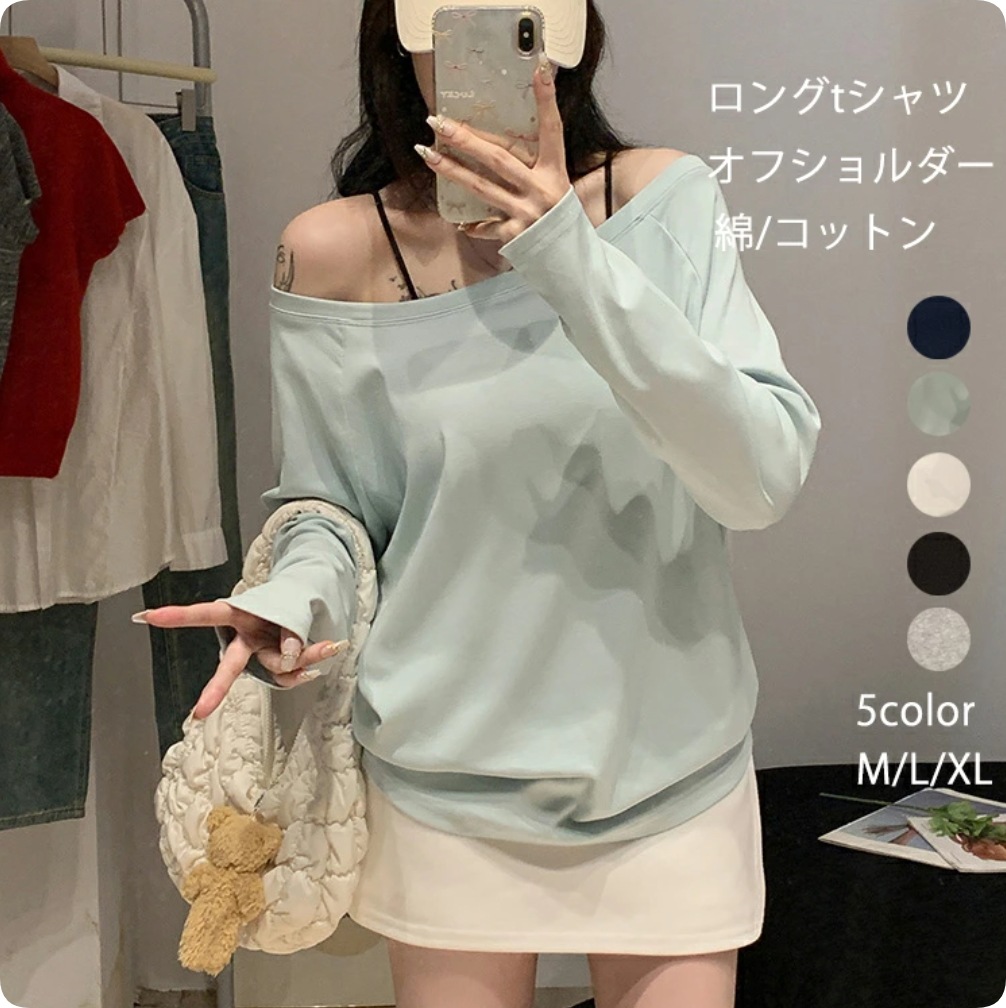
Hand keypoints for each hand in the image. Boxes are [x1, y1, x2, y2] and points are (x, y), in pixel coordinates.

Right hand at [137, 601, 346, 719]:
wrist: (303, 606)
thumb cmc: (284, 606)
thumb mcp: (287, 609)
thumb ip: (289, 630)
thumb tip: (291, 654)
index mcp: (238, 616)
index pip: (205, 615)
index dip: (178, 616)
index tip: (146, 617)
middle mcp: (244, 641)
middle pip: (230, 666)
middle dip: (216, 690)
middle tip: (199, 713)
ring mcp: (260, 656)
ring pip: (278, 665)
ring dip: (306, 655)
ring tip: (330, 643)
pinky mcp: (277, 667)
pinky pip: (294, 673)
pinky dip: (313, 662)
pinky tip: (328, 649)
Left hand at [415, 53, 570, 242]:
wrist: (571, 260)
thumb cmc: (560, 219)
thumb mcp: (557, 187)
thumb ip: (536, 167)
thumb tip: (505, 142)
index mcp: (555, 173)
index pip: (552, 130)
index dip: (547, 100)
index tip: (540, 69)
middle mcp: (541, 190)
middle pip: (498, 159)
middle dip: (466, 139)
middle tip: (439, 123)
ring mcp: (526, 213)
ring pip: (482, 188)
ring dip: (452, 171)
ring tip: (428, 155)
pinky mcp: (515, 235)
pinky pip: (487, 227)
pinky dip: (474, 226)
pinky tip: (458, 223)